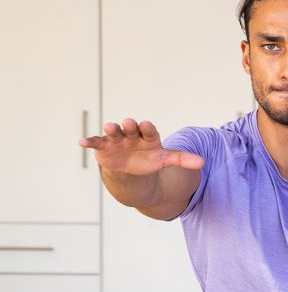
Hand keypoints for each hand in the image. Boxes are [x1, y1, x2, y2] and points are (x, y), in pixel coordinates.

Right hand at [78, 118, 203, 174]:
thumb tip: (202, 162)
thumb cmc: (149, 160)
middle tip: (129, 122)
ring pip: (114, 133)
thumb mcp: (165, 160)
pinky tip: (81, 142)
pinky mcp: (104, 147)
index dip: (148, 128)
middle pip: (131, 129)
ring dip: (111, 129)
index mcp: (148, 136)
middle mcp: (132, 135)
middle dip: (130, 126)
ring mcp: (117, 140)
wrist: (130, 169)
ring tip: (109, 127)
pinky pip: (96, 143)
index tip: (147, 125)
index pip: (149, 131)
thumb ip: (182, 159)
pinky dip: (89, 141)